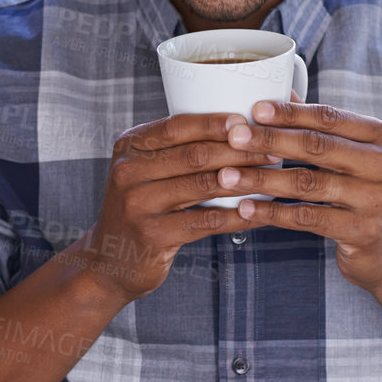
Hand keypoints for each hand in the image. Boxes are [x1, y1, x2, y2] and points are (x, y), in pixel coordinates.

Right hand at [73, 112, 280, 304]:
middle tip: (272, 149)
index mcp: (129, 147)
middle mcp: (129, 172)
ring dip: (243, 180)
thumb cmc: (140, 208)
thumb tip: (234, 127)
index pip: (176, 126)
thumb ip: (173, 150)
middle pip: (194, 154)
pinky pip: (205, 222)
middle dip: (238, 150)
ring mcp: (138, 204)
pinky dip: (234, 216)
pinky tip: (256, 213)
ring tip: (271, 176)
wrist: (110, 260)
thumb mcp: (143, 171)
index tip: (248, 121)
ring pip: (203, 186)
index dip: (214, 123)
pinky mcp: (153, 235)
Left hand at [217, 100, 381, 293]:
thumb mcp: (354, 155)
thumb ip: (323, 127)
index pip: (328, 117)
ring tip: (227, 177)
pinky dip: (273, 213)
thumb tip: (283, 92)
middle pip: (316, 146)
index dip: (289, 113)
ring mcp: (376, 199)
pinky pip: (307, 217)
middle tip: (233, 137)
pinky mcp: (361, 231)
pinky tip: (247, 208)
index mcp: (381, 136)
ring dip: (261, 178)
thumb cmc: (364, 193)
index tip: (254, 109)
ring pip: (307, 183)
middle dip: (269, 140)